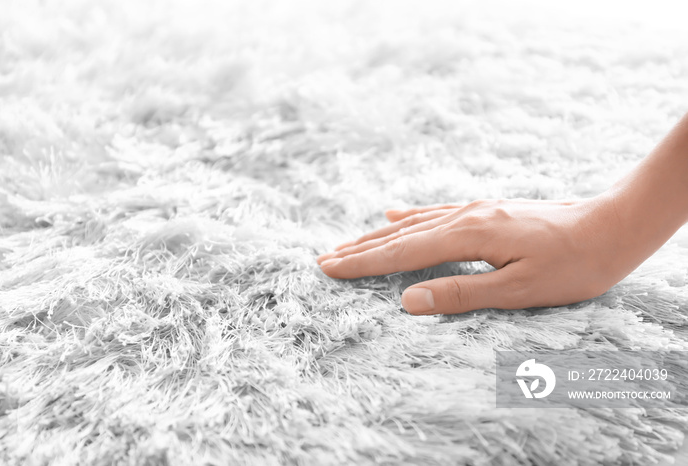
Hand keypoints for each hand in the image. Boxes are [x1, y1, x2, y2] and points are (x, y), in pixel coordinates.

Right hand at [316, 194, 644, 314]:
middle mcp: (466, 216)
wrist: (611, 226)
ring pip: (414, 222)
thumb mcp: (519, 290)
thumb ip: (460, 293)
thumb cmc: (572, 265)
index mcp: (470, 235)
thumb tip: (408, 300)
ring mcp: (475, 209)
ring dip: (378, 234)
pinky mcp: (486, 210)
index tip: (328, 267)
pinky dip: (409, 217)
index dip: (363, 262)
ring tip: (349, 242)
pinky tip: (394, 214)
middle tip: (324, 258)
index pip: (402, 253)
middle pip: (400, 234)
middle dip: (361, 248)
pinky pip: (436, 212)